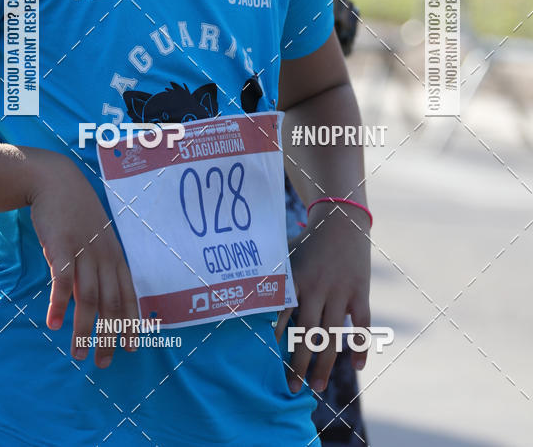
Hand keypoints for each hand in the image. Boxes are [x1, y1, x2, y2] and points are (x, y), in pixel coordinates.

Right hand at [27, 150, 138, 368]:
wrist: (57, 181)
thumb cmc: (77, 213)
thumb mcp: (95, 238)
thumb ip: (97, 266)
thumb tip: (94, 298)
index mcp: (115, 255)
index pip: (128, 294)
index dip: (131, 322)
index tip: (132, 348)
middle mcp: (104, 255)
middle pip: (111, 302)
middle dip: (109, 335)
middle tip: (103, 363)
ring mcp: (84, 250)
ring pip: (88, 297)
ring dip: (84, 328)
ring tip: (79, 354)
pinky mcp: (61, 245)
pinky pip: (62, 279)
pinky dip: (59, 302)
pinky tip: (54, 323)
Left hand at [274, 201, 370, 392]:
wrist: (342, 218)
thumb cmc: (307, 241)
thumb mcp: (286, 254)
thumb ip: (271, 278)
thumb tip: (244, 300)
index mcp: (296, 279)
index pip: (282, 315)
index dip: (274, 340)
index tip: (266, 365)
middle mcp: (318, 288)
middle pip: (307, 333)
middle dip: (299, 363)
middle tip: (291, 388)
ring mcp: (341, 291)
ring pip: (333, 335)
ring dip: (326, 363)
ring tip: (317, 387)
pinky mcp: (360, 291)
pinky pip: (363, 324)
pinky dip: (360, 345)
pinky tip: (356, 365)